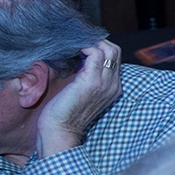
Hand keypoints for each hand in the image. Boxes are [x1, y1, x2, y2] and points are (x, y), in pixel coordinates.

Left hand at [36, 42, 123, 159]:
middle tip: (79, 43)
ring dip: (91, 43)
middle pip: (115, 51)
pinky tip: (73, 50)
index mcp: (112, 88)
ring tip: (76, 46)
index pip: (114, 59)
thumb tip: (79, 59)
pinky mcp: (91, 82)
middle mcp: (113, 84)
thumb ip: (87, 78)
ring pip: (109, 49)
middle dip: (98, 42)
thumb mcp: (82, 94)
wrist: (59, 132)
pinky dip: (85, 47)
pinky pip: (95, 54)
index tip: (82, 47)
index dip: (100, 48)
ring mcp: (104, 83)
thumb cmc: (63, 114)